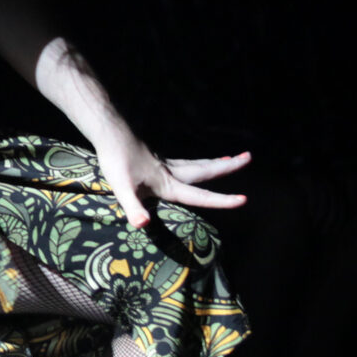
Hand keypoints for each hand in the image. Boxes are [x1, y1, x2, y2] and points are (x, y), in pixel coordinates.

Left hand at [95, 139, 250, 227]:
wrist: (108, 131)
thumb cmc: (114, 160)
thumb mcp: (120, 187)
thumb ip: (133, 207)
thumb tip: (142, 225)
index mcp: (167, 183)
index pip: (199, 196)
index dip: (221, 200)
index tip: (243, 199)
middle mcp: (169, 171)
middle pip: (204, 169)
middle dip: (227, 168)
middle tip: (248, 158)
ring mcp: (161, 162)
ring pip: (194, 164)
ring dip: (213, 164)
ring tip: (230, 160)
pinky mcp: (152, 157)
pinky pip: (180, 162)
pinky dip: (192, 163)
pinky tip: (188, 165)